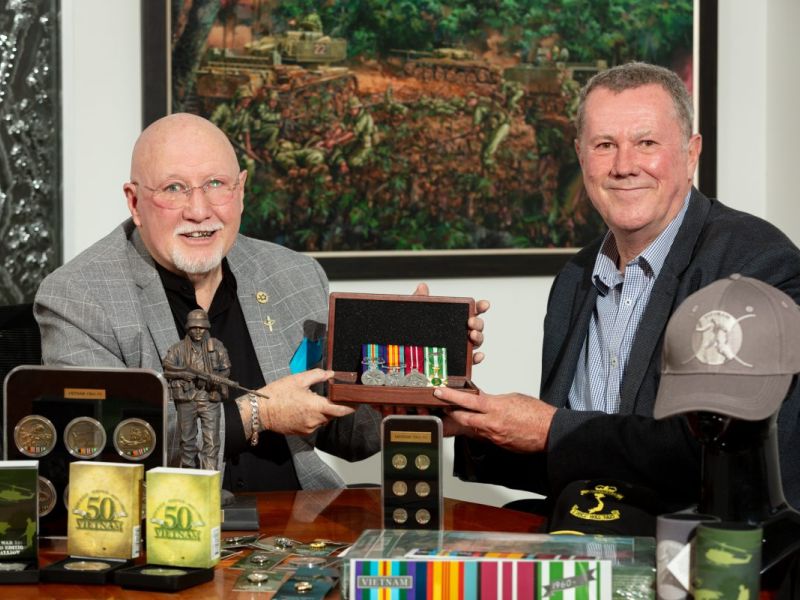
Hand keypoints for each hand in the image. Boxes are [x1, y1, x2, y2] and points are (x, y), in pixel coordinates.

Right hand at [258, 369, 354, 435]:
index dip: (351, 407)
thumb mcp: (298, 379)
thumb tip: (331, 373)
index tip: (357, 402)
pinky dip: (314, 417)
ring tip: (312, 401)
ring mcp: (308, 428)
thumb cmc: (278, 394)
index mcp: (316, 406)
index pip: (341, 410)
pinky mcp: (302, 432)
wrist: (261, 411)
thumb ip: (317, 375)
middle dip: (334, 406)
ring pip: (323, 420)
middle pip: (333, 414)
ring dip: (323, 411)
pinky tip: (303, 409)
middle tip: (332, 396)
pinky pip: (314, 424)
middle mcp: (315, 420)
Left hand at [412, 283, 489, 364]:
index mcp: (454, 318)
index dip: (480, 307)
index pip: (471, 311)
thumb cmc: (415, 332)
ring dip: (479, 337)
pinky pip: (471, 361)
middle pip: (477, 326)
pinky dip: (477, 358)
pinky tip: (477, 355)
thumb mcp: (416, 314)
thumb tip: (422, 286)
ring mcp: (461, 347)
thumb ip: (420, 300)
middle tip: (471, 322)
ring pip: (477, 342)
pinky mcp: (458, 362)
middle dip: (478, 323)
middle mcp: (461, 332)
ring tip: (472, 335)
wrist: (407, 353)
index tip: (485, 305)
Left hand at [433, 386, 555, 452]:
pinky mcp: (498, 444)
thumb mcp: (512, 398)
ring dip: (466, 421)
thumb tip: (483, 400)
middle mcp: (492, 423)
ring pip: (472, 428)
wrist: (549, 432)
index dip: (450, 396)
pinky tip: (482, 424)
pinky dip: (480, 429)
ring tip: (462, 413)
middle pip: (463, 418)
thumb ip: (494, 399)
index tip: (439, 392)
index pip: (467, 401)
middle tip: (444, 405)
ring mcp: (494, 436)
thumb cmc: (536, 413)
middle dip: (452, 412)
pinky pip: (484, 436)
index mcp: (495, 408)